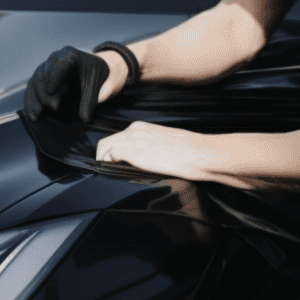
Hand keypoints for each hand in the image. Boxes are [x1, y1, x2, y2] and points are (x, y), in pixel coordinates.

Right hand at [25, 46, 122, 121]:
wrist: (94, 68)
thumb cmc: (97, 73)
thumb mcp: (98, 85)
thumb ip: (91, 100)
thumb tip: (85, 118)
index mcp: (70, 55)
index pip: (60, 66)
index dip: (55, 80)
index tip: (55, 94)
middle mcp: (55, 58)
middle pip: (44, 74)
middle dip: (46, 93)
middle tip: (53, 108)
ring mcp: (47, 66)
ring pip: (35, 81)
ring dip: (35, 98)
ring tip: (37, 114)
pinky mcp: (42, 76)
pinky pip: (32, 87)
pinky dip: (30, 100)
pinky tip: (32, 113)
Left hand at [93, 121, 213, 180]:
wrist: (197, 152)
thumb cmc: (187, 149)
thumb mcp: (163, 141)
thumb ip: (148, 144)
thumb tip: (142, 156)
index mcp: (140, 127)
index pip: (116, 137)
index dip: (111, 150)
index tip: (112, 161)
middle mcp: (133, 130)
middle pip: (105, 142)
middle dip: (102, 156)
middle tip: (106, 170)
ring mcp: (133, 141)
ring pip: (104, 149)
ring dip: (103, 161)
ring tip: (108, 173)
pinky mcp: (134, 152)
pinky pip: (111, 156)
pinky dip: (109, 164)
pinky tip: (115, 172)